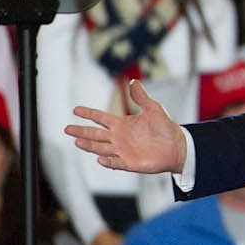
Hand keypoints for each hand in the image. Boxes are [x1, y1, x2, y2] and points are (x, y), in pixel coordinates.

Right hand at [67, 79, 187, 174]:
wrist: (177, 146)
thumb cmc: (165, 128)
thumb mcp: (153, 108)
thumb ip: (140, 97)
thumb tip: (133, 81)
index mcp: (122, 124)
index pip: (100, 118)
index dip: (88, 113)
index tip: (75, 109)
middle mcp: (119, 138)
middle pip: (95, 134)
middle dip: (81, 131)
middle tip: (67, 129)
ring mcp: (123, 151)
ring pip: (101, 148)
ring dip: (90, 145)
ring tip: (77, 141)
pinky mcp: (130, 163)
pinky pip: (116, 163)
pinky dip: (108, 162)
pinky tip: (99, 159)